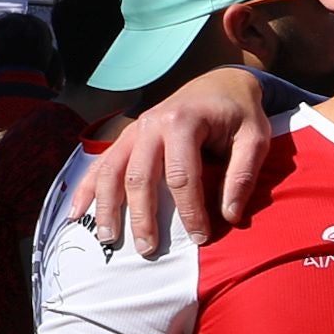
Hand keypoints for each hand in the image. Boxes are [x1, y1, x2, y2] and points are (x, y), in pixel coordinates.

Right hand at [88, 67, 278, 256]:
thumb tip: (230, 217)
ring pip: (112, 171)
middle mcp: (151, 124)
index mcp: (182, 122)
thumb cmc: (239, 114)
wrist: (220, 83)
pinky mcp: (127, 137)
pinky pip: (101, 164)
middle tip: (148, 250)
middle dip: (142, 217)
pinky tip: (77, 213)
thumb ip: (243, 175)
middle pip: (139, 177)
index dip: (189, 210)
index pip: (182, 176)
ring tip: (109, 239)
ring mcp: (134, 130)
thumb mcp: (256, 138)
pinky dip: (87, 188)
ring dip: (107, 207)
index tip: (201, 238)